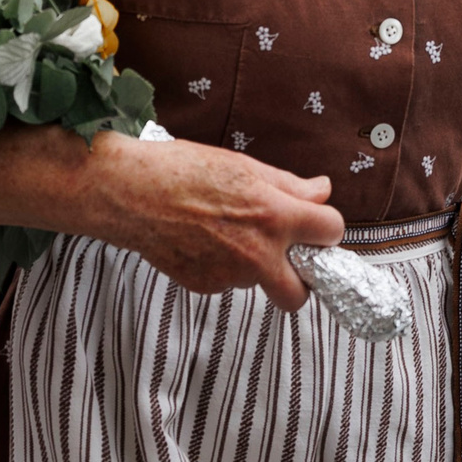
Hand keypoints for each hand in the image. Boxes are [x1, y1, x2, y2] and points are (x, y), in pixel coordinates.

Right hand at [82, 130, 344, 309]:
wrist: (130, 193)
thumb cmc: (182, 171)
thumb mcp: (244, 167)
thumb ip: (289, 185)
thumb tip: (321, 191)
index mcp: (274, 217)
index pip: (331, 231)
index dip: (326, 227)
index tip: (317, 226)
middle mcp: (258, 254)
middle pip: (299, 295)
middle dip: (299, 281)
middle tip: (286, 258)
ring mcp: (229, 276)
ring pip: (257, 282)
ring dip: (253, 266)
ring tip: (224, 231)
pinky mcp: (203, 286)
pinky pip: (226, 282)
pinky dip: (222, 266)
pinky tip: (202, 240)